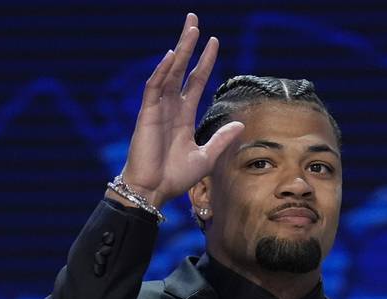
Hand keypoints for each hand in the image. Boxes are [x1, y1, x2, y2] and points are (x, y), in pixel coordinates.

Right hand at [116, 13, 243, 207]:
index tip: (214, 42)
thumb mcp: (206, 157)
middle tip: (194, 20)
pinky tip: (172, 56)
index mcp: (184, 116)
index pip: (196, 81)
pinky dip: (162, 71)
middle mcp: (171, 108)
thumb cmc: (175, 178)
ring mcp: (158, 109)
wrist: (154, 191)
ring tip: (191, 29)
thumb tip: (240, 124)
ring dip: (180, 51)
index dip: (205, 61)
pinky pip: (154, 88)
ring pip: (169, 72)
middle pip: (181, 68)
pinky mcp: (147, 116)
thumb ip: (221, 139)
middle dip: (189, 44)